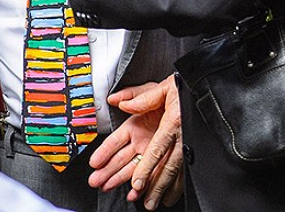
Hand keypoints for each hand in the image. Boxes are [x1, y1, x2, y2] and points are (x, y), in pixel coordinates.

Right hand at [88, 78, 184, 209]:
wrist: (189, 102)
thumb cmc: (171, 95)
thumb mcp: (153, 90)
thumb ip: (136, 95)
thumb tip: (117, 99)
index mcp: (135, 125)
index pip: (115, 141)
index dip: (104, 151)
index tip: (94, 162)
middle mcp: (141, 141)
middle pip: (120, 159)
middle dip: (107, 171)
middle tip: (96, 181)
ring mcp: (151, 152)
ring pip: (133, 169)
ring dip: (121, 180)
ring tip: (109, 189)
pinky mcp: (165, 160)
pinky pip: (154, 175)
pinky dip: (146, 185)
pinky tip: (136, 194)